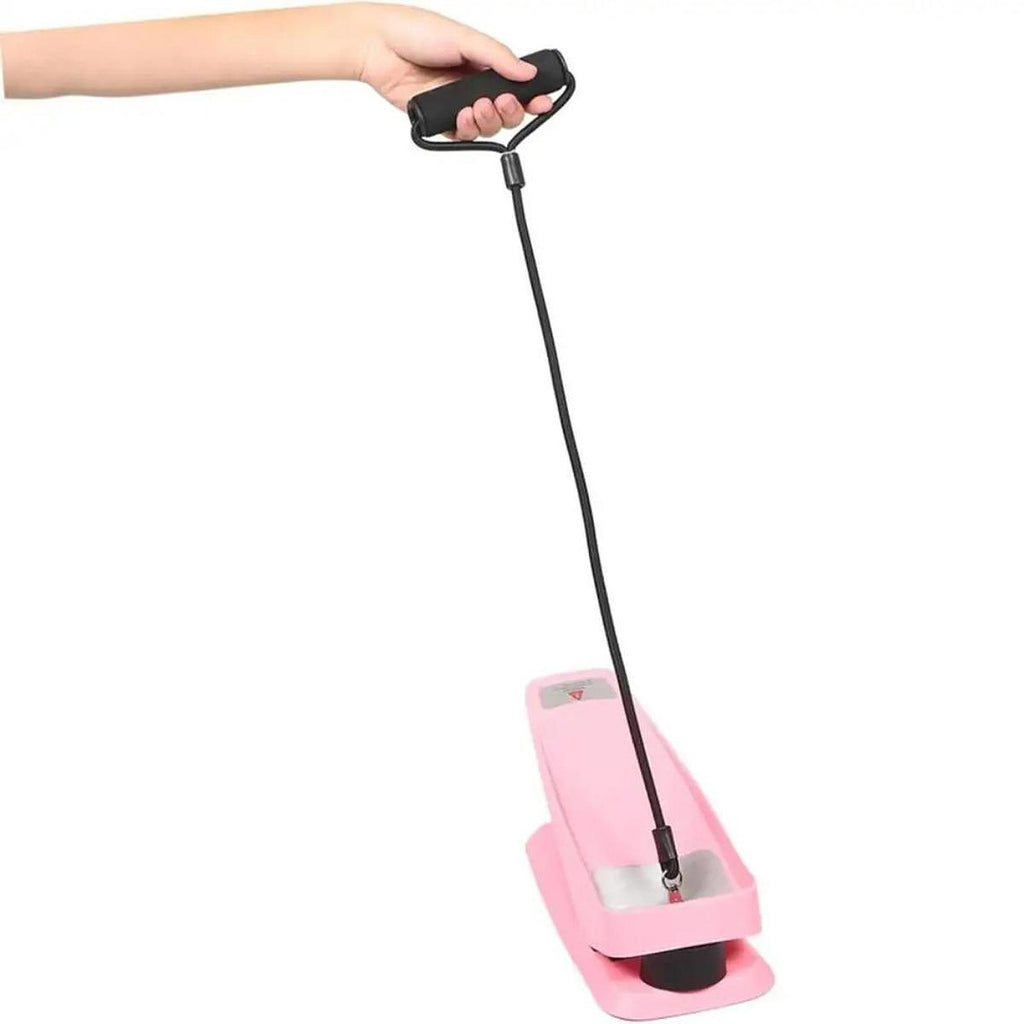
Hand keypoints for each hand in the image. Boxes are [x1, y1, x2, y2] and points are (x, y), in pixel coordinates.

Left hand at [353, 4, 553, 138]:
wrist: (378, 46)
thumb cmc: (416, 32)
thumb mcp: (465, 39)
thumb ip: (498, 57)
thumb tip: (528, 73)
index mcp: (483, 64)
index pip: (516, 86)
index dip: (532, 98)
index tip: (543, 103)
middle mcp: (472, 86)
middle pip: (505, 112)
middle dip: (509, 112)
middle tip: (501, 102)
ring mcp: (456, 104)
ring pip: (485, 128)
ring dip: (487, 122)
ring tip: (475, 107)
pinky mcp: (439, 120)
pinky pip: (460, 136)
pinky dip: (466, 132)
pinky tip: (461, 118)